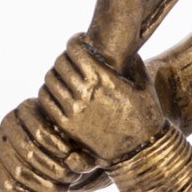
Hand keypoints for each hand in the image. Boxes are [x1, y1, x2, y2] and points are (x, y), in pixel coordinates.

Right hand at [0, 98, 94, 191]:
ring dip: (42, 189)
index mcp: (27, 111)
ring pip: (16, 175)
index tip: (74, 162)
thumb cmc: (70, 141)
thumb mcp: (80, 142)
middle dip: (53, 173)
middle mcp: (7, 126)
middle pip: (29, 154)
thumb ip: (82, 150)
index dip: (59, 150)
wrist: (52, 149)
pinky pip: (6, 190)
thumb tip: (74, 161)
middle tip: (69, 182)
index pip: (41, 132)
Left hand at [38, 35, 164, 164]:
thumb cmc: (145, 116)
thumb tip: (127, 48)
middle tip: (71, 61)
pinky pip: (46, 101)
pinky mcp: (68, 126)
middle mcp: (86, 92)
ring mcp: (74, 110)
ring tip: (63, 76)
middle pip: (60, 62)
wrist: (141, 150)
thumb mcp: (144, 85)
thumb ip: (134, 63)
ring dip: (56, 74)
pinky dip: (48, 93)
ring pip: (50, 80)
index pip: (74, 48)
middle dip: (65, 57)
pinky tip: (57, 93)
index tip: (79, 42)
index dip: (74, 41)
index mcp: (103, 78)